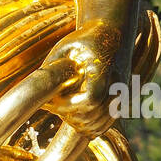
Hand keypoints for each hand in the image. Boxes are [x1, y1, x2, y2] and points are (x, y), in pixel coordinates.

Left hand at [39, 20, 124, 137]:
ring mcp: (121, 96)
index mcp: (103, 68)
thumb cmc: (85, 40)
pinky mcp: (120, 104)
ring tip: (60, 107)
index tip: (53, 99)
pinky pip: (103, 126)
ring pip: (97, 126)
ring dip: (76, 122)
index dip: (69, 104)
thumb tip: (39, 93)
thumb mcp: (65, 47)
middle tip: (51, 104)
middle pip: (92, 116)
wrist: (112, 34)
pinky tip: (72, 114)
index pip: (91, 99)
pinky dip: (87, 126)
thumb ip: (54, 69)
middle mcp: (117, 85)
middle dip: (68, 114)